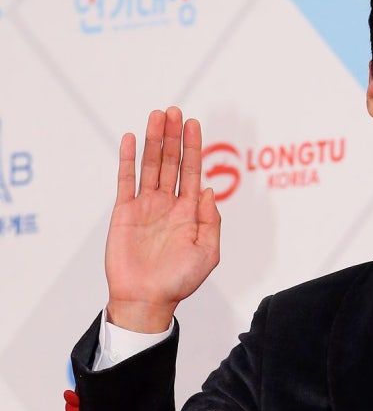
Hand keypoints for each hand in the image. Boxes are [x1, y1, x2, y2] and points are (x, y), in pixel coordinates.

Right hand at [105, 107, 220, 332]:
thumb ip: (211, 220)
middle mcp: (168, 204)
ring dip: (153, 140)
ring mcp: (146, 206)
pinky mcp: (124, 213)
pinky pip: (125, 181)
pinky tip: (129, 138)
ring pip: (150, 165)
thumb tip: (210, 190)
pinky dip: (127, 159)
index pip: (192, 171)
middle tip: (174, 111)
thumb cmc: (180, 280)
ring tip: (157, 116)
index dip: (193, 148)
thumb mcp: (208, 251)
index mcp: (190, 212)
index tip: (193, 124)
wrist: (148, 299)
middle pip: (171, 162)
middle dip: (173, 136)